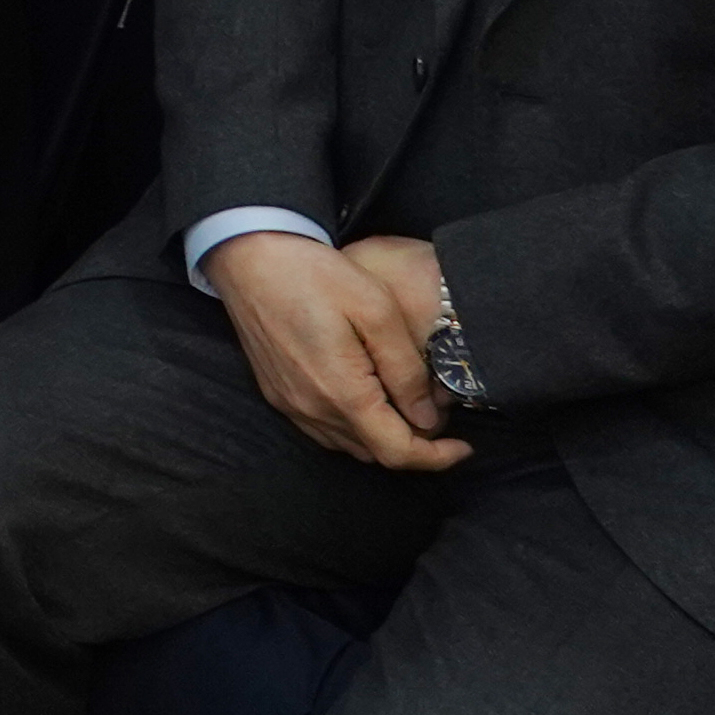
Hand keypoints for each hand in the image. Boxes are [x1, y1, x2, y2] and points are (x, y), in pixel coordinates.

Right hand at [212, 230, 469, 470]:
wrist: (249, 256)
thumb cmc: (316, 275)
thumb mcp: (377, 311)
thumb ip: (406, 371)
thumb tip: (426, 417)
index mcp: (342, 393)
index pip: (397, 452)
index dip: (436, 458)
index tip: (464, 446)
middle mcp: (312, 409)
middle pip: (374, 453)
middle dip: (413, 445)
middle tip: (436, 415)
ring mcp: (290, 403)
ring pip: (348, 445)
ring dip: (382, 437)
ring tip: (404, 406)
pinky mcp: (277, 393)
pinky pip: (323, 430)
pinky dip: (354, 428)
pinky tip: (366, 399)